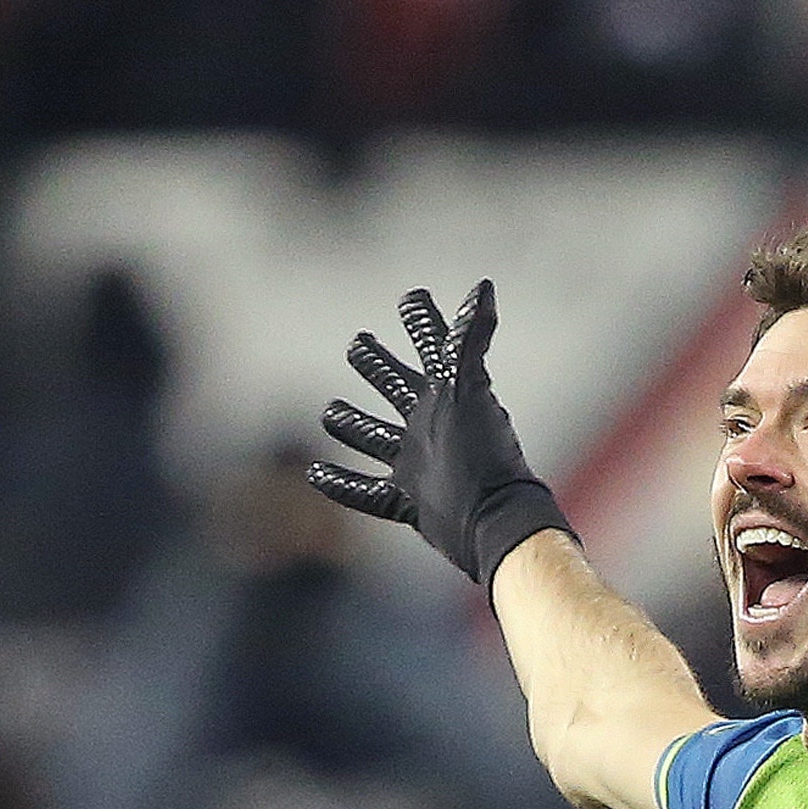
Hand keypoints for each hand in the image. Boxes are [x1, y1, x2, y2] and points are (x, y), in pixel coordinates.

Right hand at [309, 279, 569, 588]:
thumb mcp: (470, 388)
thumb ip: (470, 338)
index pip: (431, 345)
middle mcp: (429, 424)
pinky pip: (367, 492)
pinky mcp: (409, 501)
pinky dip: (342, 484)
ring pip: (375, 436)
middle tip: (359, 346)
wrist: (492, 523)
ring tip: (330, 411)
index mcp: (446, 394)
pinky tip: (315, 474)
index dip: (422, 320)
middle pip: (394, 385)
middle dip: (376, 364)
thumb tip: (484, 285)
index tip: (412, 299)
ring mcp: (417, 463)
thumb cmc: (483, 454)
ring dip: (352, 425)